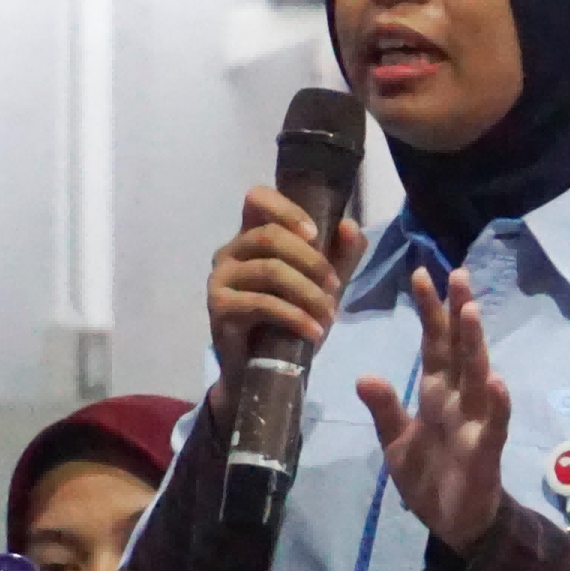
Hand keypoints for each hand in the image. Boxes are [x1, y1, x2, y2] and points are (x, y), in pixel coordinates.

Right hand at [206, 186, 367, 425]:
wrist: (263, 372)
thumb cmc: (288, 323)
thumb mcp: (321, 287)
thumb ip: (340, 256)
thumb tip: (350, 226)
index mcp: (251, 237)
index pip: (257, 199)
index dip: (287, 209)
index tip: (315, 234)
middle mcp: (230, 252)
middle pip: (269, 236)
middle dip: (311, 260)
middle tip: (334, 286)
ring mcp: (220, 279)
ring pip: (270, 270)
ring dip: (308, 292)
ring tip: (329, 314)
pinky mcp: (219, 308)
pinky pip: (262, 303)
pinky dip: (295, 316)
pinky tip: (314, 332)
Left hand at [358, 268, 509, 554]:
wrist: (452, 524)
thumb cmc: (429, 477)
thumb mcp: (396, 441)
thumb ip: (384, 409)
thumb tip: (363, 375)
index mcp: (437, 394)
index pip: (434, 345)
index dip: (429, 312)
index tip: (421, 274)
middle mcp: (459, 399)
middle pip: (459, 349)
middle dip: (457, 313)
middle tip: (456, 274)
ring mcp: (476, 421)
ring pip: (477, 374)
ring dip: (475, 343)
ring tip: (470, 310)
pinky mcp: (486, 449)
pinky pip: (494, 422)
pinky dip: (497, 401)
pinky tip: (495, 380)